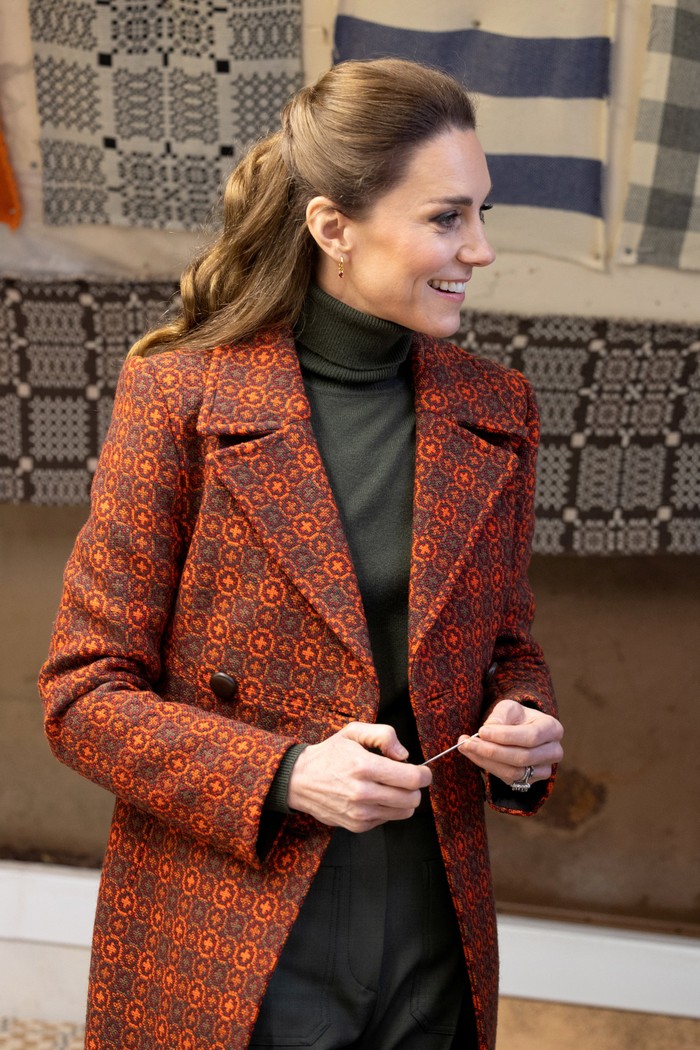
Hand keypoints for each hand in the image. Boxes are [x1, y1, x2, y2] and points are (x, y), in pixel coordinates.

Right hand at [287, 722, 431, 831]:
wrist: (300, 780)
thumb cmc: (330, 754)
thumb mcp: (354, 732)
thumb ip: (384, 735)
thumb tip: (404, 755)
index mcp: (364, 766)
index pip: (412, 778)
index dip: (424, 774)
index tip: (423, 771)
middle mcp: (363, 793)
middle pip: (412, 798)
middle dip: (414, 787)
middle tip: (403, 777)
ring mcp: (360, 813)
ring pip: (404, 812)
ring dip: (403, 799)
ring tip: (388, 786)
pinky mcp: (357, 826)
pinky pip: (388, 819)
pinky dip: (387, 809)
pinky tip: (374, 797)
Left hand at [457, 699, 562, 787]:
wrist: (521, 730)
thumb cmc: (516, 717)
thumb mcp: (509, 709)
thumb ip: (500, 716)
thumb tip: (488, 730)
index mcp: (552, 728)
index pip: (531, 736)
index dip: (505, 736)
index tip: (481, 731)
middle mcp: (554, 751)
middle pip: (522, 757)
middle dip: (491, 751)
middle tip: (466, 742)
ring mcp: (544, 769)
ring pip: (514, 772)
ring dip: (486, 761)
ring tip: (465, 747)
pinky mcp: (531, 781)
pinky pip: (508, 779)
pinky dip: (488, 767)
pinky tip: (474, 755)